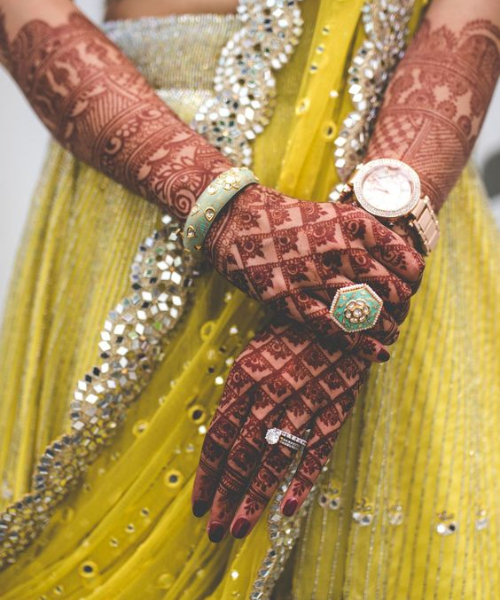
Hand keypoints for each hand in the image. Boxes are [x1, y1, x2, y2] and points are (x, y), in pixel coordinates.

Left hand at [191, 319, 369, 541]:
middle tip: (214, 530)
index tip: (198, 504)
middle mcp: (270, 392)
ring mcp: (303, 401)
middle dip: (225, 496)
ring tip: (239, 529)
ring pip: (273, 460)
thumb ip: (239, 395)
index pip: (218, 436)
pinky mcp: (334, 408)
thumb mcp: (253, 354)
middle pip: (241, 455)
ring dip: (254, 498)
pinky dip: (301, 482)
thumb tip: (220, 439)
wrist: (341, 312)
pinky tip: (288, 509)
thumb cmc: (290, 334)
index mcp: (244, 377)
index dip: (207, 474)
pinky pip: (315, 451)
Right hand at [204, 185, 424, 361]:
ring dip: (386, 329)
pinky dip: (360, 344)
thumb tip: (398, 268)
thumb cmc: (289, 219)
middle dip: (401, 307)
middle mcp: (338, 249)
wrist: (236, 219)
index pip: (406, 260)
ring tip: (391, 335)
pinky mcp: (289, 299)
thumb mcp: (334, 214)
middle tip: (400, 315)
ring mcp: (313, 275)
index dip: (413, 280)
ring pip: (366, 312)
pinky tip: (376, 352)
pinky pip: (334, 327)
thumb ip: (365, 238)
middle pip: (390, 290)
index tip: (410, 289)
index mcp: (354, 223)